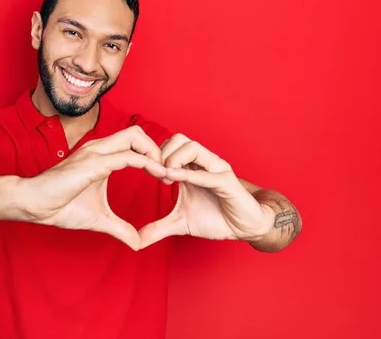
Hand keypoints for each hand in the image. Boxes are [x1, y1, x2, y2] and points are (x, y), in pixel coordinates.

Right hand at [20, 126, 166, 250]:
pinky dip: (147, 163)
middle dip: (157, 149)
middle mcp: (99, 149)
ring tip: (166, 174)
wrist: (34, 205)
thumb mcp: (99, 219)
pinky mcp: (93, 163)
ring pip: (135, 137)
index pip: (134, 143)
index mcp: (101, 156)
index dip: (153, 156)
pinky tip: (158, 175)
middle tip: (167, 173)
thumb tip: (137, 243)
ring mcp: (95, 153)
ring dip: (155, 153)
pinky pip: (127, 156)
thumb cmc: (60, 207)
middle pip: (137, 133)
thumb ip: (120, 228)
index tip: (165, 177)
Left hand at [138, 134, 273, 248]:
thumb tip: (137, 242)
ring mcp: (216, 170)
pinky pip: (208, 173)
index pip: (169, 145)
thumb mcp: (180, 223)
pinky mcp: (228, 182)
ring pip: (193, 147)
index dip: (154, 155)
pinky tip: (174, 179)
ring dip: (174, 159)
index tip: (147, 173)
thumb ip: (158, 228)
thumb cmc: (215, 218)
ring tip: (166, 177)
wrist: (243, 228)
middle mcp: (203, 164)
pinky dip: (189, 174)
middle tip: (156, 174)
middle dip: (162, 153)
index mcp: (191, 168)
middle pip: (179, 139)